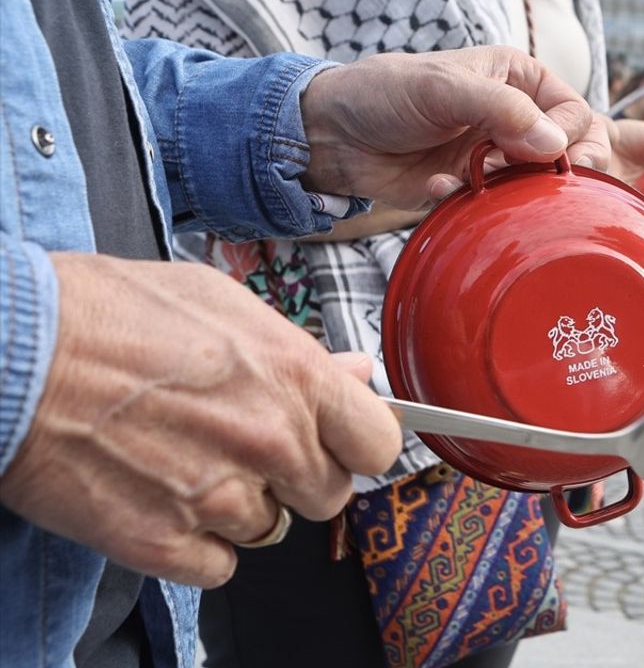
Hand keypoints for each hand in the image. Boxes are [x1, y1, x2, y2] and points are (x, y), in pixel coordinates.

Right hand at [0, 255, 401, 587]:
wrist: (16, 351)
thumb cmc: (107, 313)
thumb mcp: (219, 305)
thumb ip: (296, 351)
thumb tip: (352, 373)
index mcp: (295, 378)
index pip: (379, 443)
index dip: (360, 445)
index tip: (341, 443)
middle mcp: (270, 442)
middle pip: (329, 494)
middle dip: (297, 475)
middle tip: (246, 446)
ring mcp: (219, 497)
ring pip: (270, 529)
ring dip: (240, 506)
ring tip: (187, 460)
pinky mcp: (164, 542)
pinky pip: (218, 567)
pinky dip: (197, 545)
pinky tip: (164, 499)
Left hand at [300, 46, 609, 209]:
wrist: (333, 137)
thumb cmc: (384, 94)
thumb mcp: (444, 90)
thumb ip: (502, 110)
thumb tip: (555, 144)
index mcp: (518, 79)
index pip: (574, 113)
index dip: (568, 136)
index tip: (545, 155)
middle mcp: (515, 116)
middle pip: (568, 152)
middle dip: (549, 170)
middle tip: (523, 176)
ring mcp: (496, 155)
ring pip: (537, 185)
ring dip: (512, 189)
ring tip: (478, 178)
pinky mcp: (476, 188)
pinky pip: (499, 206)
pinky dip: (477, 203)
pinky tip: (441, 188)